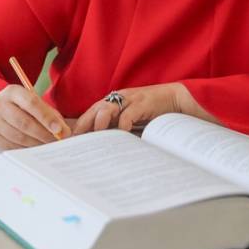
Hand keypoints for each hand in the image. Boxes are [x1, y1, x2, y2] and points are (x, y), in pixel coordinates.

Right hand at [0, 85, 70, 149]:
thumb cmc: (21, 106)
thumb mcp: (33, 101)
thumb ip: (48, 113)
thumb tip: (63, 131)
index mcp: (12, 92)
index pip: (31, 103)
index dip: (47, 117)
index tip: (59, 129)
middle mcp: (0, 104)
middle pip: (24, 122)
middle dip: (44, 134)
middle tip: (57, 141)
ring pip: (18, 136)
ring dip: (37, 144)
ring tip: (49, 146)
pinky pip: (12, 146)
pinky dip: (27, 149)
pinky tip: (36, 148)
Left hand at [72, 83, 214, 135]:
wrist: (177, 99)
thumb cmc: (154, 112)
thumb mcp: (132, 120)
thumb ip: (118, 128)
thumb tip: (104, 149)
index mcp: (113, 102)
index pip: (90, 113)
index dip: (80, 126)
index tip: (71, 142)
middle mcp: (118, 99)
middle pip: (93, 110)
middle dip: (83, 126)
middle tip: (75, 142)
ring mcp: (130, 99)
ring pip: (106, 108)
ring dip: (98, 124)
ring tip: (94, 138)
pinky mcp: (142, 102)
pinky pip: (127, 113)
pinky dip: (122, 124)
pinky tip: (120, 135)